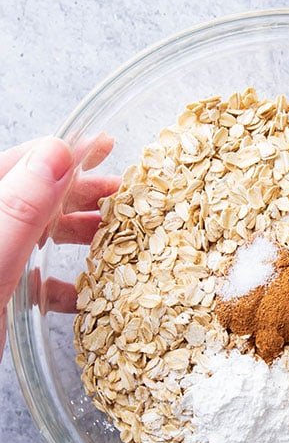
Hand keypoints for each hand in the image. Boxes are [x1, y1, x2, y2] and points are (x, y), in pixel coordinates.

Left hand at [0, 135, 117, 358]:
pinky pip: (24, 278)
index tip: (104, 146)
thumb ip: (18, 210)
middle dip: (75, 194)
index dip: (60, 154)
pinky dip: (55, 282)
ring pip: (28, 238)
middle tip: (122, 193)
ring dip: (71, 237)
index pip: (12, 165)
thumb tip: (57, 151)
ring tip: (113, 239)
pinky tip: (81, 295)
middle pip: (24, 198)